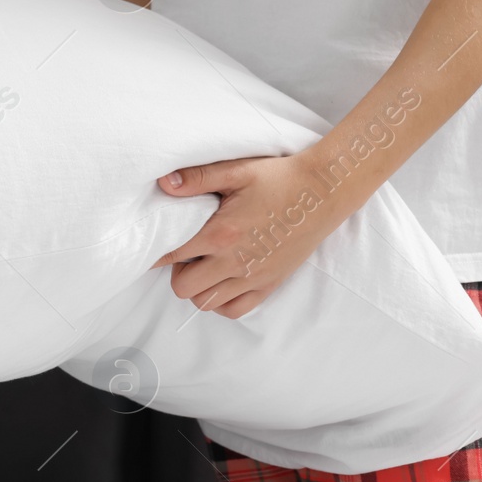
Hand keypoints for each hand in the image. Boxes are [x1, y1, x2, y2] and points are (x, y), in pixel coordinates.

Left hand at [150, 153, 346, 318]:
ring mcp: (253, 278)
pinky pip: (234, 310)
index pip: (171, 255)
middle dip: (177, 271)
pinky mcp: (269, 285)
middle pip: (183, 288)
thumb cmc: (279, 178)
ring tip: (206, 263)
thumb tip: (163, 184)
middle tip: (187, 251)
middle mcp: (235, 262)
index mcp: (221, 233)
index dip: (158, 251)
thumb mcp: (236, 171)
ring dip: (198, 287)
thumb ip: (196, 179)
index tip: (158, 243)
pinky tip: (224, 279)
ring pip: (206, 303)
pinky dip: (222, 301)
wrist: (324, 191)